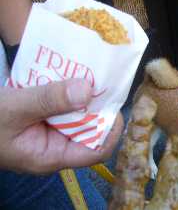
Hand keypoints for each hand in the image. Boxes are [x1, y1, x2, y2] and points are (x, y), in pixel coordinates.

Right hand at [0, 78, 122, 173]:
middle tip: (101, 80)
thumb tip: (88, 91)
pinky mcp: (42, 119)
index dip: (111, 129)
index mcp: (52, 155)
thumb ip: (49, 100)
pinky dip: (66, 92)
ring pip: (77, 116)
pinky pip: (62, 106)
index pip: (97, 151)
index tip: (113, 103)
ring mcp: (48, 132)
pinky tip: (68, 74)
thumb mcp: (14, 108)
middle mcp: (55, 146)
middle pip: (90, 130)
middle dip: (97, 107)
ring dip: (82, 95)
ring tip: (88, 73)